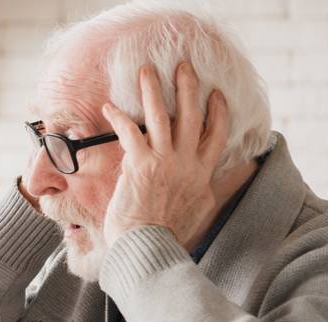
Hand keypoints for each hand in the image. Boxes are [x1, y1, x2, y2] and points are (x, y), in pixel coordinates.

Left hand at [100, 62, 229, 247]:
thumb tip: (213, 183)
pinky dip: (119, 117)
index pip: (216, 134)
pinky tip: (109, 107)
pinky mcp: (139, 164)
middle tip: (183, 66)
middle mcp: (186, 162)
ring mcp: (163, 161)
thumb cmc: (169, 235)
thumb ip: (205, 191)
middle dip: (188, 87)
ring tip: (146, 71)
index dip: (218, 112)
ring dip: (152, 90)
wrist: (150, 248)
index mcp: (202, 173)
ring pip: (161, 115)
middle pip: (192, 115)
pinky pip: (129, 131)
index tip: (216, 94)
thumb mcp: (199, 211)